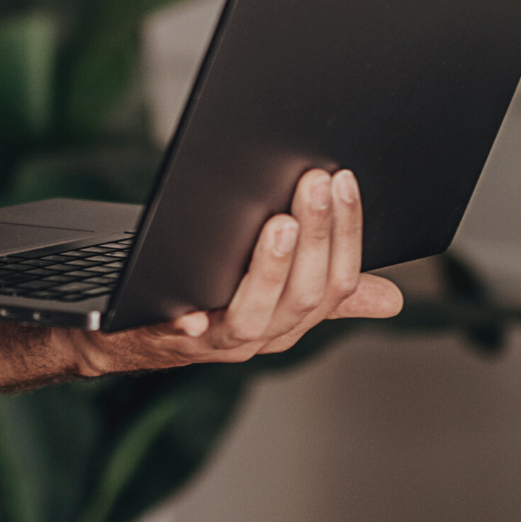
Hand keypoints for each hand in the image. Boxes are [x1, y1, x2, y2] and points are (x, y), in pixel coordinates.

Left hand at [66, 168, 402, 376]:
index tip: (344, 180)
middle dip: (317, 236)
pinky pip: (184, 334)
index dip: (347, 231)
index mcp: (295, 316)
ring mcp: (218, 341)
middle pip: (306, 294)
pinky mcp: (169, 340)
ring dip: (272, 269)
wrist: (128, 331)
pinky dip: (192, 321)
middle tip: (314, 182)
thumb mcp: (273, 291)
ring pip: (257, 315)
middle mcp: (265, 334)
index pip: (339, 280)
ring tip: (278, 224)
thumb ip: (323, 287)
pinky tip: (195, 307)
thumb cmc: (206, 297)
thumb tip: (391, 298)